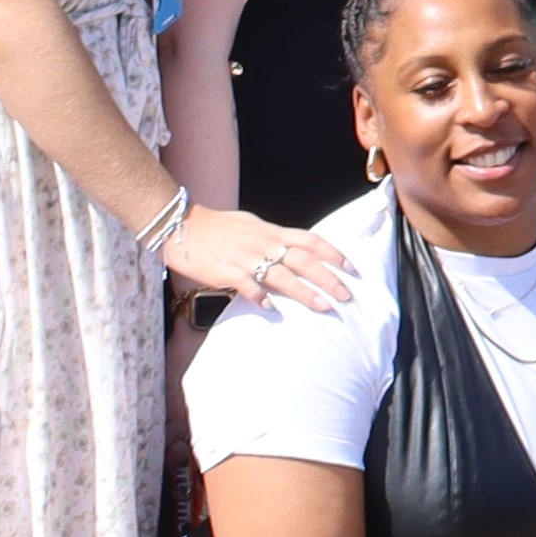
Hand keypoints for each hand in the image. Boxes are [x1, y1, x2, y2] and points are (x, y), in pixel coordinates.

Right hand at [160, 199, 351, 312]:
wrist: (183, 225)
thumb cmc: (219, 227)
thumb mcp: (252, 226)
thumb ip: (273, 239)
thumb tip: (292, 250)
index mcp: (271, 232)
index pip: (310, 240)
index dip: (333, 253)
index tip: (352, 268)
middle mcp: (263, 243)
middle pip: (303, 259)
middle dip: (328, 278)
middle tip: (346, 296)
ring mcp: (245, 257)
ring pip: (282, 275)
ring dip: (304, 292)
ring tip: (323, 307)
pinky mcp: (226, 271)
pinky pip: (247, 285)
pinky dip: (260, 298)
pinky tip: (272, 311)